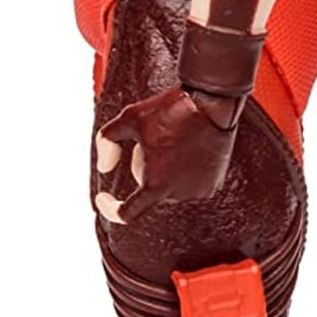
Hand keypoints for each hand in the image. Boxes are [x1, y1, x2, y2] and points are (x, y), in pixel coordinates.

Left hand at [94, 87, 235, 222]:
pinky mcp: (213, 185)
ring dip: (164, 169)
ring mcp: (198, 191)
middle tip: (153, 139)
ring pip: (168, 186)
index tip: (103, 198)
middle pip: (148, 189)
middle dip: (144, 168)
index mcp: (157, 185)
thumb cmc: (172, 109)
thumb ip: (107, 141)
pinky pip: (187, 184)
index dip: (110, 207)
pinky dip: (183, 171)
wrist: (213, 102)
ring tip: (175, 140)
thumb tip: (104, 168)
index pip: (126, 213)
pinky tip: (188, 147)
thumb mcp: (130, 117)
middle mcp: (178, 194)